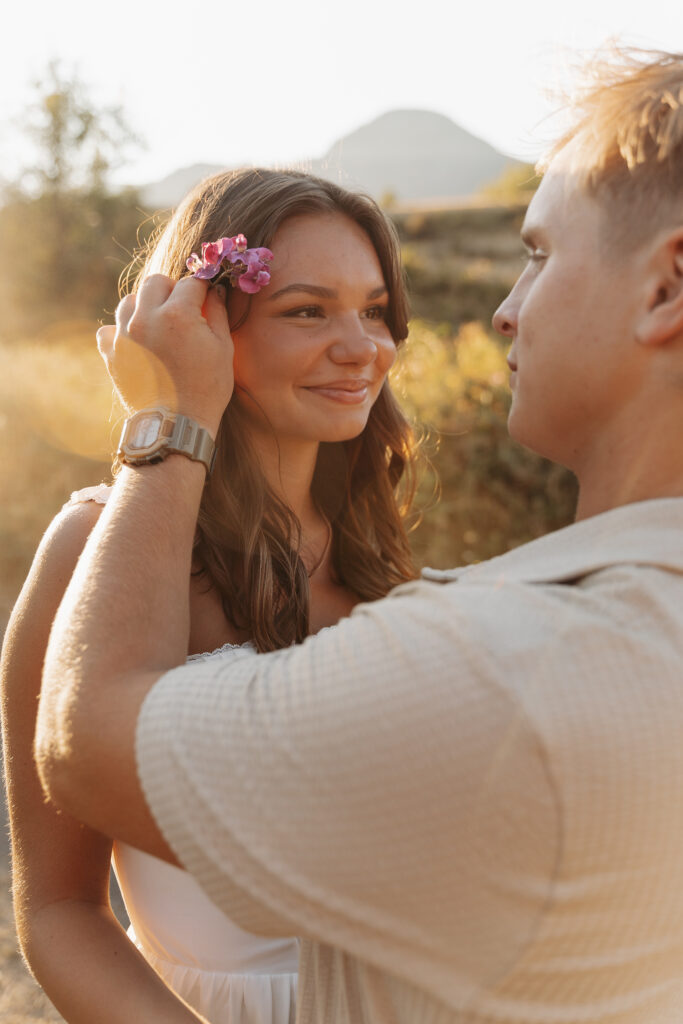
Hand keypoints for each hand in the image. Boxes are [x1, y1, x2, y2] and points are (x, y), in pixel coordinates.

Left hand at [97, 274, 233, 434]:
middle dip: (171, 289)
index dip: (202, 289)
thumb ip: (218, 313)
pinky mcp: (111, 353)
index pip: (190, 283)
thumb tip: (216, 290)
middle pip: (155, 282)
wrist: (175, 425)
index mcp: (178, 314)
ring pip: (128, 302)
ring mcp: (124, 335)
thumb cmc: (206, 388)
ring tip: (158, 325)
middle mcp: (146, 318)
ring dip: (144, 306)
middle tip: (182, 308)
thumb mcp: (223, 349)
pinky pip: (109, 330)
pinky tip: (136, 342)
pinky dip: (120, 332)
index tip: (207, 297)